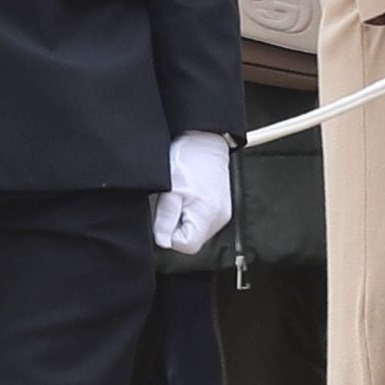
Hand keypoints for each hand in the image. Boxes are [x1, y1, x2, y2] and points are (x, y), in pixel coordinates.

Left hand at [150, 129, 233, 255]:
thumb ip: (165, 219)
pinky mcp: (221, 208)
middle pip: (192, 241)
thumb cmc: (188, 158)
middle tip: (171, 203)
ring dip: (183, 220)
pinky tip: (188, 197)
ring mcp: (222, 213)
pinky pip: (202, 221)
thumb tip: (162, 242)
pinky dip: (192, 213)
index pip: (186, 246)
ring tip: (181, 197)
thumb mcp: (169, 189)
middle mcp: (219, 218)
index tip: (164, 216)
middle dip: (176, 227)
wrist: (205, 139)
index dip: (169, 235)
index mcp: (207, 214)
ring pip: (196, 232)